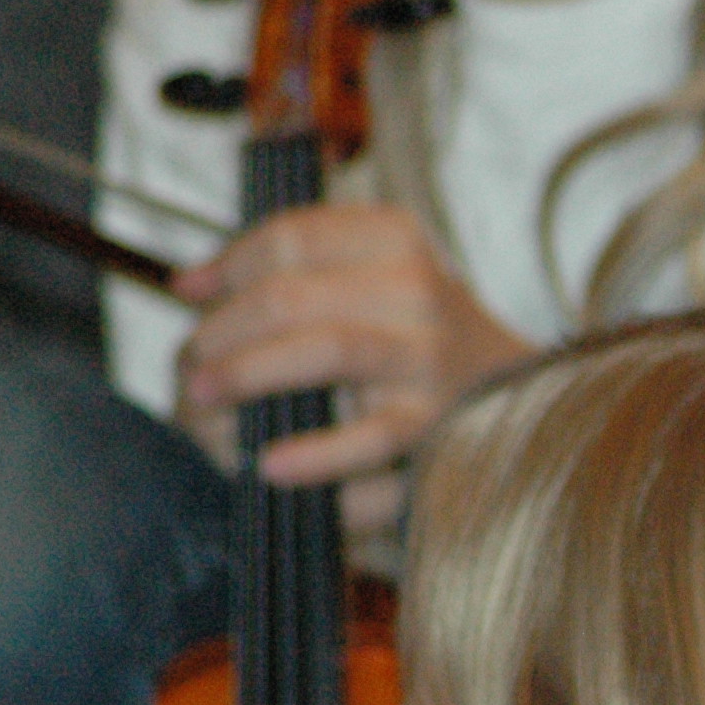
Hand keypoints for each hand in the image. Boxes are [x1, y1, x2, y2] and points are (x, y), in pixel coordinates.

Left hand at [172, 203, 535, 533]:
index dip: (227, 265)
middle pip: (291, 294)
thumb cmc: (417, 336)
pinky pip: (365, 440)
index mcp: (397, 240)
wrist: (516, 395)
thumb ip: (288, 270)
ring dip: (249, 375)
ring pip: (322, 350)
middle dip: (224, 331)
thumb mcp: (370, 276)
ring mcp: (430, 358)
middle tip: (190, 364)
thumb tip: (188, 283)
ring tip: (203, 397)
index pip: (290, 238)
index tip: (190, 292)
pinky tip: (270, 466)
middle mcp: (418, 289)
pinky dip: (313, 455)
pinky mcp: (437, 424)